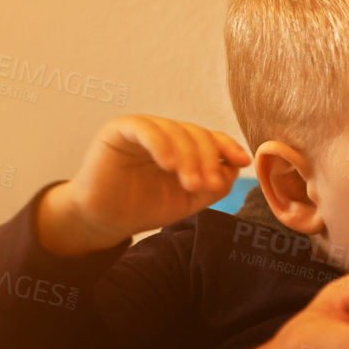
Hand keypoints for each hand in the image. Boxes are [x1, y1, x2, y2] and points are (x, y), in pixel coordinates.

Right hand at [37, 116, 251, 254]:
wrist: (106, 221)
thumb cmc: (145, 207)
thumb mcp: (188, 199)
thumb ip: (214, 184)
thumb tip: (235, 166)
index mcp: (183, 145)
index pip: (210, 138)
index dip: (228, 147)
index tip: (242, 161)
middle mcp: (165, 132)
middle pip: (196, 134)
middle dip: (207, 159)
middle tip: (210, 185)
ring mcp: (144, 128)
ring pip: (174, 131)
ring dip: (188, 157)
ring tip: (191, 184)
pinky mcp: (120, 129)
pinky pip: (145, 129)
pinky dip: (161, 145)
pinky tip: (169, 165)